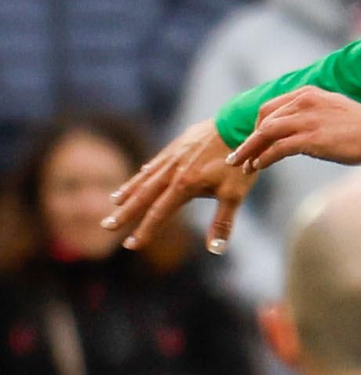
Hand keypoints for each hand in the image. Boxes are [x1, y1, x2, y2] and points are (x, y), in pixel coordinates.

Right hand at [106, 120, 252, 255]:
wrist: (240, 124)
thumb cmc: (239, 163)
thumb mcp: (234, 195)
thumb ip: (222, 222)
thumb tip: (215, 250)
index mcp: (184, 186)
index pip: (158, 214)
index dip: (144, 231)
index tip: (130, 245)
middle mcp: (172, 171)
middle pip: (143, 196)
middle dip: (124, 213)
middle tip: (106, 225)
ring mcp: (173, 156)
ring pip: (145, 177)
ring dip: (128, 191)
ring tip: (114, 202)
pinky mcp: (178, 145)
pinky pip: (157, 161)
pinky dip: (146, 171)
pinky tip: (142, 173)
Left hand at [227, 88, 360, 175]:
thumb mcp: (332, 110)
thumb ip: (312, 114)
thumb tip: (298, 130)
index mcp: (307, 94)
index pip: (270, 107)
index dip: (256, 126)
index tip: (251, 142)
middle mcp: (303, 103)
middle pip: (263, 119)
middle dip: (248, 139)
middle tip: (237, 157)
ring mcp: (307, 120)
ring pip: (266, 133)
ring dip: (251, 150)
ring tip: (243, 166)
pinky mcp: (312, 139)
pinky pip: (278, 148)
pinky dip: (264, 158)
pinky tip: (259, 167)